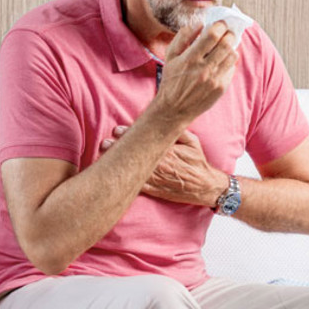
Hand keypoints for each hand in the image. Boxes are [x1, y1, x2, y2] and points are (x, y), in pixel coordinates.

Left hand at [101, 126, 226, 206]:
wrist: (204, 186)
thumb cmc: (198, 162)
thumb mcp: (192, 142)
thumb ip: (179, 131)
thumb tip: (166, 119)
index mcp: (169, 151)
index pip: (146, 140)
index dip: (130, 134)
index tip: (117, 130)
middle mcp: (161, 165)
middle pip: (136, 155)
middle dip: (119, 148)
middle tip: (106, 142)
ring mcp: (157, 179)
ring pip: (134, 170)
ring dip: (119, 163)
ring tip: (104, 155)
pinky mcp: (155, 190)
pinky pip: (138, 186)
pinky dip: (126, 180)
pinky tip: (114, 174)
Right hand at [150, 21, 239, 124]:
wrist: (174, 109)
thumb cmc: (171, 80)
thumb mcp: (170, 56)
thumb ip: (183, 37)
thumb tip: (199, 24)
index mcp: (190, 58)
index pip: (212, 35)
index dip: (219, 26)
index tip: (220, 23)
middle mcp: (204, 68)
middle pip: (226, 44)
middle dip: (229, 34)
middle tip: (227, 32)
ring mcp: (214, 79)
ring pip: (232, 55)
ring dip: (231, 47)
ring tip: (225, 46)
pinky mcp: (221, 88)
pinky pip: (231, 69)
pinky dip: (229, 61)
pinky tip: (222, 61)